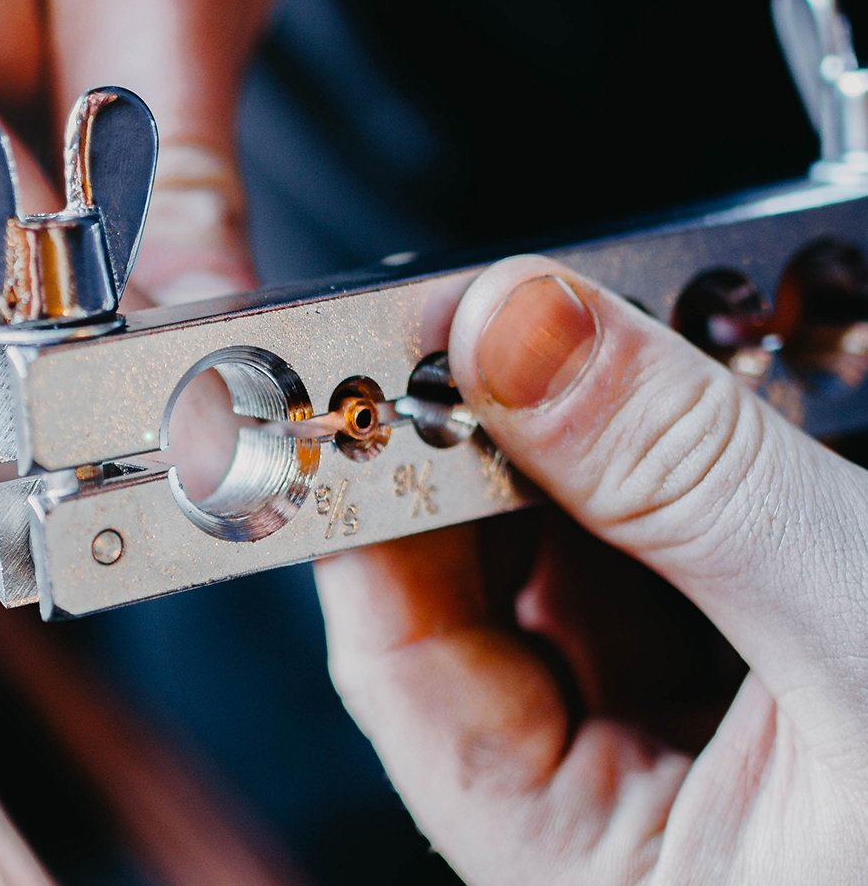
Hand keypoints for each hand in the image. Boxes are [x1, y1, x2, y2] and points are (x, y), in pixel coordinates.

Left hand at [316, 255, 867, 883]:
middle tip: (517, 319)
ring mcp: (698, 722)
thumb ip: (686, 483)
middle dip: (507, 438)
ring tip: (630, 332)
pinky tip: (726, 381)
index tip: (389, 370)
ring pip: (586, 542)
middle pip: (490, 581)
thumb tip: (519, 324)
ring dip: (602, 429)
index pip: (400, 658)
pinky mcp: (771, 657)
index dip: (377, 503)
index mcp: (585, 865)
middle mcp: (622, 799)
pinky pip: (680, 537)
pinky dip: (691, 452)